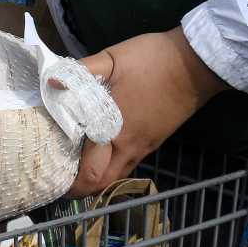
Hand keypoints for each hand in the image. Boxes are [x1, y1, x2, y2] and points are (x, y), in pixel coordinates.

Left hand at [63, 27, 226, 196]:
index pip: (90, 173)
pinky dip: (109, 168)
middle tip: (58, 176)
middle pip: (102, 184)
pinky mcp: (153, 142)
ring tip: (73, 166)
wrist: (198, 62)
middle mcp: (129, 147)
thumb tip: (50, 82)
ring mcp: (144, 147)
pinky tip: (96, 153)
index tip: (49, 178)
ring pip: (116, 177)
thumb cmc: (152, 60)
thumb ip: (80, 72)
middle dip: (80, 187)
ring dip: (95, 179)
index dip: (70, 184)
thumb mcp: (112, 59)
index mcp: (114, 130)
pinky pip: (127, 166)